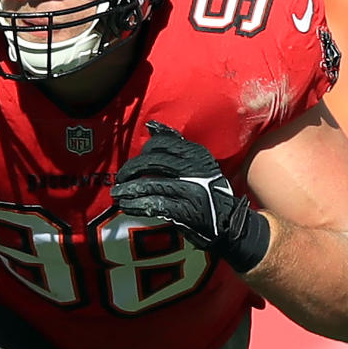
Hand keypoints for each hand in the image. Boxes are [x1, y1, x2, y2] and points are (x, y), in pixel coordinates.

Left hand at [110, 121, 270, 272]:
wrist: (230, 223)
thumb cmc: (208, 191)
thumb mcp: (197, 163)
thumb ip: (175, 144)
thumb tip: (151, 126)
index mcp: (197, 154)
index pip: (161, 144)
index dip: (142, 153)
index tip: (134, 163)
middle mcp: (195, 169)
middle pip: (153, 162)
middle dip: (131, 170)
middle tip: (120, 179)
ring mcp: (191, 190)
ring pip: (150, 184)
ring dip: (129, 190)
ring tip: (118, 195)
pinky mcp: (186, 211)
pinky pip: (154, 204)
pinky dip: (137, 206)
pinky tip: (128, 207)